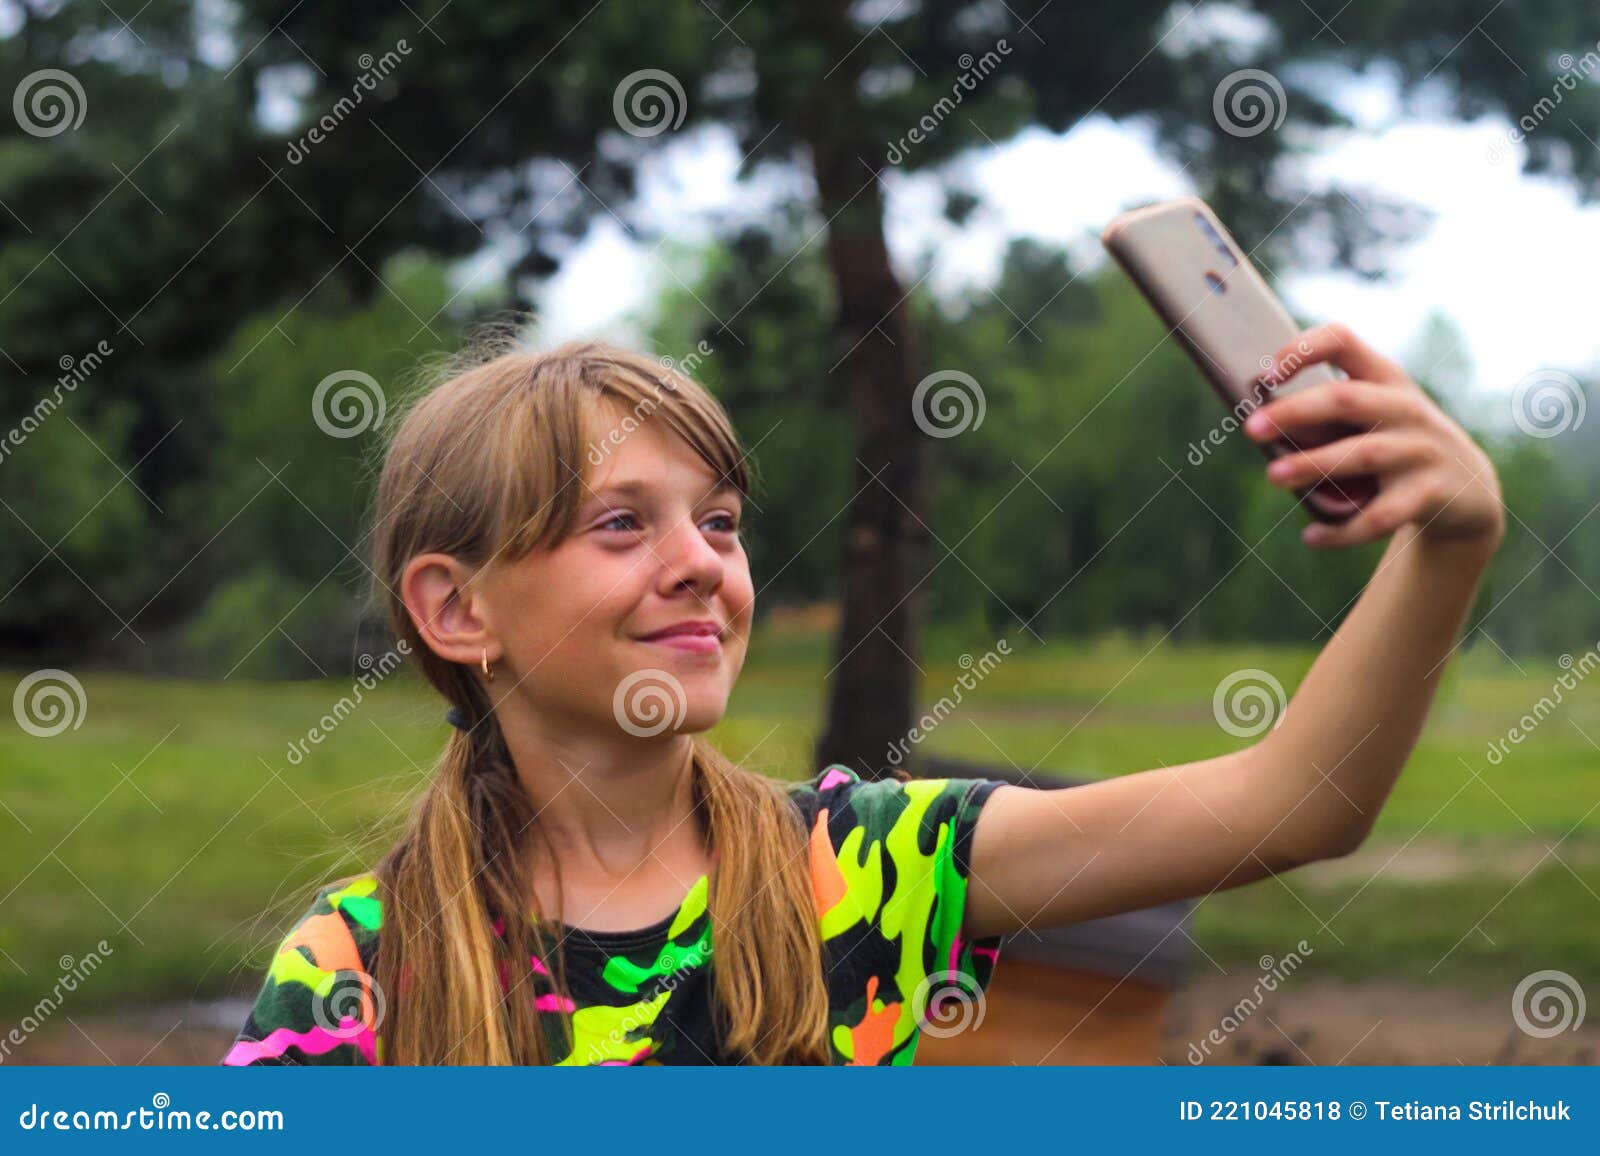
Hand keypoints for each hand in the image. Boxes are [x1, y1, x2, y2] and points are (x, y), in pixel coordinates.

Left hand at [1242, 323, 1505, 551]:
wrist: (1470, 491)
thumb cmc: (1398, 446)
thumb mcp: (1374, 417)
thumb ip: (1327, 415)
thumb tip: (1257, 428)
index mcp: (1384, 379)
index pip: (1342, 342)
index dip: (1303, 349)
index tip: (1267, 373)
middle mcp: (1405, 408)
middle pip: (1346, 399)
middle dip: (1295, 411)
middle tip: (1250, 428)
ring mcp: (1421, 449)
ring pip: (1363, 454)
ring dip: (1313, 465)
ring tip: (1273, 476)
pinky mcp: (1430, 493)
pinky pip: (1381, 516)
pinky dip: (1343, 531)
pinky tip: (1312, 537)